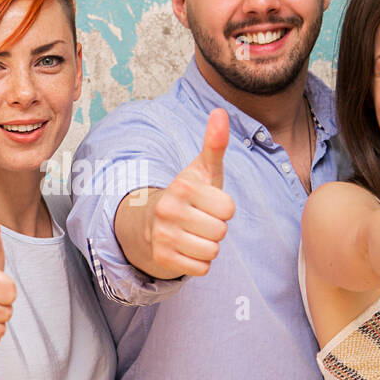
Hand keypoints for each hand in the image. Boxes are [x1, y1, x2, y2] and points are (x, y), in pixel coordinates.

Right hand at [145, 108, 235, 276]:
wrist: (150, 220)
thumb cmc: (187, 194)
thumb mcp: (202, 169)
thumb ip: (215, 143)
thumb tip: (220, 111)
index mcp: (182, 186)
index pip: (228, 209)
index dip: (224, 208)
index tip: (209, 203)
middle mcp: (168, 210)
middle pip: (221, 231)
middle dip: (216, 228)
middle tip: (201, 220)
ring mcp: (162, 236)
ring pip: (212, 251)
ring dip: (209, 246)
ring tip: (195, 233)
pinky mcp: (161, 258)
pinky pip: (201, 268)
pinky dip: (199, 262)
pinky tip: (187, 248)